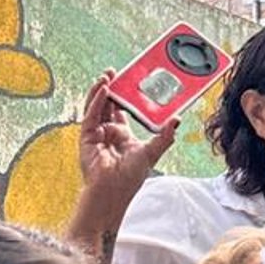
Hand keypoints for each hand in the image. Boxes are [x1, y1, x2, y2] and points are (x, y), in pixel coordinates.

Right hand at [77, 74, 179, 198]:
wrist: (114, 191)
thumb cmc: (129, 178)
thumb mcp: (152, 152)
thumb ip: (164, 136)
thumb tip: (177, 121)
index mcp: (122, 136)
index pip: (120, 111)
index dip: (122, 96)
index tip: (126, 82)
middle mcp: (108, 133)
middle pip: (107, 104)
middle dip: (110, 88)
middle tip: (114, 72)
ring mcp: (96, 134)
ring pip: (97, 106)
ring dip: (101, 90)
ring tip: (107, 75)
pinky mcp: (87, 136)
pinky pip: (91, 114)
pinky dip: (97, 101)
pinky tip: (103, 89)